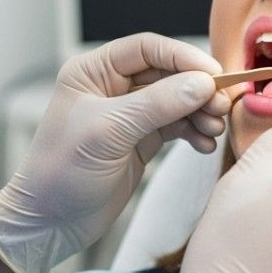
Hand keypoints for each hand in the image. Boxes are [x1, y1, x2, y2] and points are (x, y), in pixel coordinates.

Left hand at [0, 33, 230, 272]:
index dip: (183, 58)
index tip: (214, 76)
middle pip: (168, 74)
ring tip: (214, 129)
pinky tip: (205, 145)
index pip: (147, 49)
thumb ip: (158, 104)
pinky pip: (176, 125)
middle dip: (197, 89)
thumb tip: (203, 84)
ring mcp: (129, 115)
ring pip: (176, 100)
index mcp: (93, 72)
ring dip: (199, 112)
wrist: (49, 223)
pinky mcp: (141, 141)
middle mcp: (112, 87)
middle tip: (221, 106)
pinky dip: (193, 132)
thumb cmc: (62, 172)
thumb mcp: (109, 132)